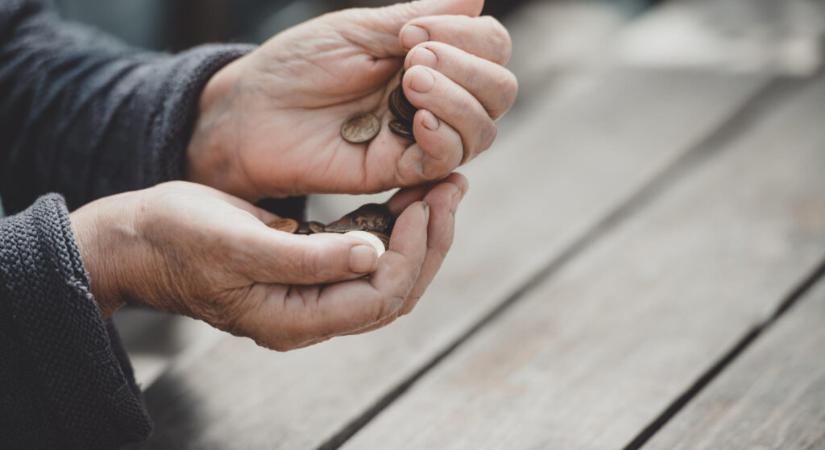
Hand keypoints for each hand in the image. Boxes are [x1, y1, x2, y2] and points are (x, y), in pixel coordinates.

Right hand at [68, 178, 465, 350]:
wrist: (137, 238)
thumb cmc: (176, 237)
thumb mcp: (236, 242)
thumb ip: (305, 257)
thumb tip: (372, 255)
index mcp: (293, 319)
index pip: (378, 298)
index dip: (410, 253)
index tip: (426, 201)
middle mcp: (309, 315)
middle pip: (394, 292)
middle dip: (428, 242)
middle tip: (451, 189)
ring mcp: (309, 295)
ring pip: (385, 276)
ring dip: (417, 235)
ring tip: (441, 188)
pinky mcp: (307, 270)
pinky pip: (364, 257)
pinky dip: (390, 229)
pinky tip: (405, 196)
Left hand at [187, 0, 515, 200]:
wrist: (250, 112)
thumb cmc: (297, 66)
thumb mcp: (359, 30)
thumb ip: (422, 17)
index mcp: (431, 59)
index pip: (491, 48)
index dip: (470, 36)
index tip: (414, 30)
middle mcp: (435, 100)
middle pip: (500, 92)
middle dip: (470, 69)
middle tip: (415, 58)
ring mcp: (418, 137)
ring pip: (482, 130)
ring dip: (458, 101)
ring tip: (411, 82)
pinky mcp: (398, 172)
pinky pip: (446, 163)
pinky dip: (443, 137)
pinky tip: (418, 118)